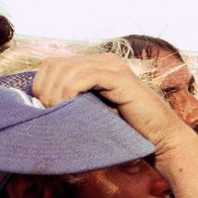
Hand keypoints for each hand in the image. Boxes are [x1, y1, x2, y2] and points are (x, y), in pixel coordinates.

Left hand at [31, 54, 184, 150]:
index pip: (52, 64)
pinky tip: (70, 107)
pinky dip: (70, 92)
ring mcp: (113, 66)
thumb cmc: (125, 130)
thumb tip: (38, 105)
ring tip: (57, 114)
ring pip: (66, 69)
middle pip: (55, 64)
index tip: (41, 111)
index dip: (40, 85)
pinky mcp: (120, 78)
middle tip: (47, 115)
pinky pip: (84, 77)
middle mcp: (103, 60)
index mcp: (95, 65)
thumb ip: (72, 101)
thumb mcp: (91, 111)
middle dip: (43, 90)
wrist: (159, 137)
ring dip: (54, 94)